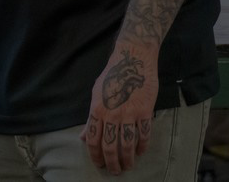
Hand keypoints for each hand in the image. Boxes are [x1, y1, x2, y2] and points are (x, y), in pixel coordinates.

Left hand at [81, 45, 158, 174]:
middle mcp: (111, 114)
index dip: (96, 156)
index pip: (94, 140)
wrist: (133, 59)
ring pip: (127, 144)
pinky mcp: (144, 111)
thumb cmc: (112, 76)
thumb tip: (84, 137)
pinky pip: (144, 134)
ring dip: (128, 159)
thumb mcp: (96, 94)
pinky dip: (142, 146)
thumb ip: (91, 118)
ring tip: (128, 166)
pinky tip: (140, 152)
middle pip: (110, 146)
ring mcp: (129, 114)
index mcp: (97, 110)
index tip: (100, 164)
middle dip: (112, 163)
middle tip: (115, 171)